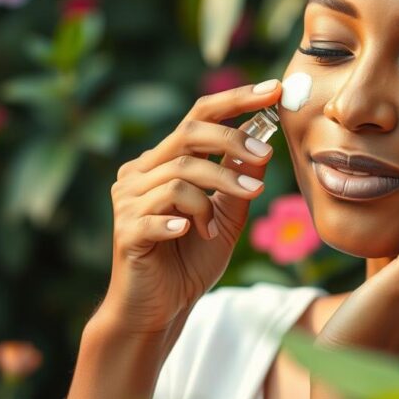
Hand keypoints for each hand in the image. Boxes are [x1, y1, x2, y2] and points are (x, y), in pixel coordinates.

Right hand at [99, 80, 282, 333]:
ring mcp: (128, 200)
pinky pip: (158, 213)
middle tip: (265, 157)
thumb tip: (262, 143)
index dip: (236, 99)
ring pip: (180, 175)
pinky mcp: (125, 231)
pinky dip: (183, 219)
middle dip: (232, 141)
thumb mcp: (227, 217)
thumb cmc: (190, 260)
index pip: (199, 116)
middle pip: (188, 134)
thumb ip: (239, 180)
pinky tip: (190, 232)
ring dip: (215, 193)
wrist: (158, 310)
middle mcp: (140, 173)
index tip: (273, 88)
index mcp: (162, 162)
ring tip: (221, 225)